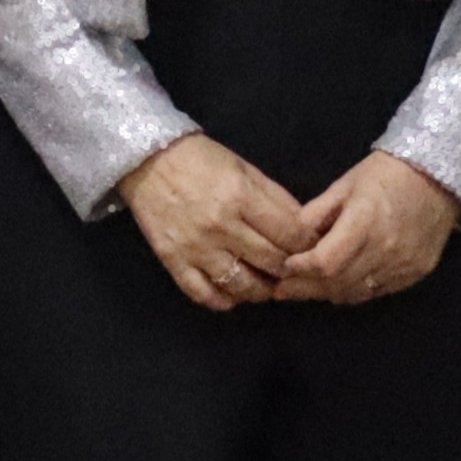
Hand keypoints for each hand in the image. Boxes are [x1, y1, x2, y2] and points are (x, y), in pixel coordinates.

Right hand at [118, 132, 309, 313]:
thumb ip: (276, 199)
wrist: (147, 161)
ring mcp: (195, 247)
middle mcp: (220, 226)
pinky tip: (234, 293)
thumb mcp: (245, 168)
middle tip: (294, 269)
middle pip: (272, 262)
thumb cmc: (201, 160)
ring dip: (262, 290)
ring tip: (266, 283)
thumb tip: (305, 229)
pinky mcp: (173, 261)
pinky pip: (204, 294)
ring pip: (242, 286)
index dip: (309, 245)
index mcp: (242, 197)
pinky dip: (224, 300)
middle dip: (290, 268)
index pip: (291, 234)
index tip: (312, 249)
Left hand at [279, 153, 460, 308]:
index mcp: (365, 221)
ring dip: (327, 293)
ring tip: (306, 289)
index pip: (326, 262)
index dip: (301, 270)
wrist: (439, 176)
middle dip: (306, 288)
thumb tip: (288, 240)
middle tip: (283, 289)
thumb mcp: (343, 186)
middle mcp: (386, 248)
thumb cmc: (385, 175)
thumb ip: (315, 215)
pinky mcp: (417, 273)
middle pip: (338, 282)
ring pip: (356, 292)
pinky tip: (338, 286)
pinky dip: (354, 291)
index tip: (283, 268)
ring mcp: (405, 264)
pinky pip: (377, 292)